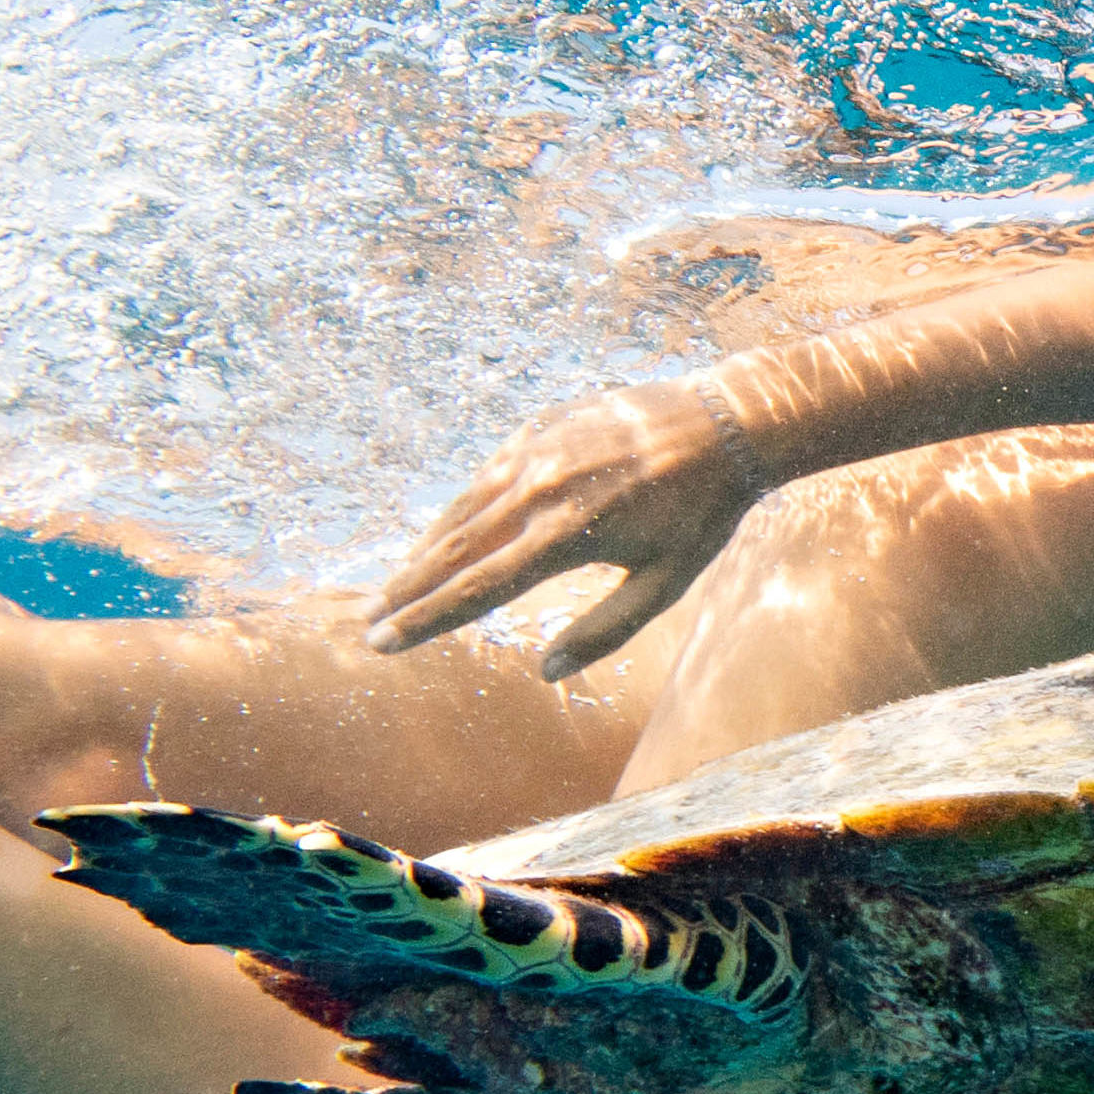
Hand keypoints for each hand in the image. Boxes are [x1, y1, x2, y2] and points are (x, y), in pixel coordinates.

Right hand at [367, 376, 775, 671]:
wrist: (726, 422)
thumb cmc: (702, 514)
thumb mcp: (665, 584)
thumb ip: (604, 631)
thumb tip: (546, 672)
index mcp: (567, 535)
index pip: (476, 589)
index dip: (424, 620)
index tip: (382, 643)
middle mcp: (540, 490)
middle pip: (454, 551)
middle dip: (406, 592)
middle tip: (368, 623)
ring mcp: (536, 452)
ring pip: (461, 511)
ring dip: (422, 551)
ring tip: (392, 588)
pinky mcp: (540, 428)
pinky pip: (485, 477)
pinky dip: (456, 509)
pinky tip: (440, 535)